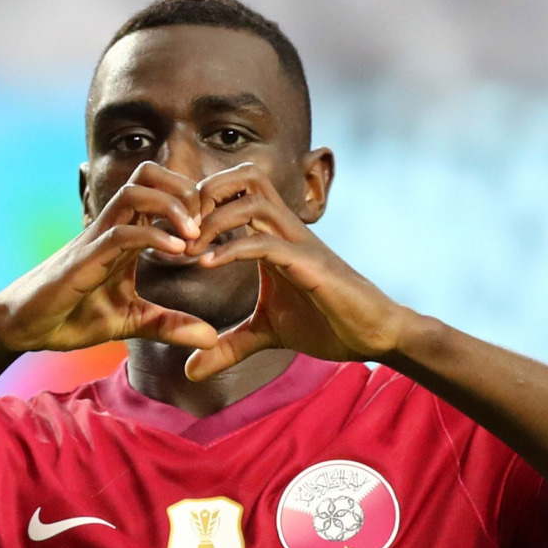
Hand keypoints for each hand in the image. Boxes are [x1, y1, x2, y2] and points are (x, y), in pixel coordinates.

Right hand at [0, 162, 217, 354]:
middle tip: (208, 223)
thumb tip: (211, 339)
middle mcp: (111, 227)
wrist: (23, 326)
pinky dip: (151, 237)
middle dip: (185, 190)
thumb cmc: (72, 316)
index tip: (214, 229)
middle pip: (149, 175)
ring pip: (134, 193)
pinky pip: (119, 233)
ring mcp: (95, 239)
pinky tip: (176, 254)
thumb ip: (171, 325)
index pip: (160, 192)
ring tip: (194, 235)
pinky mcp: (83, 259)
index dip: (192, 201)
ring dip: (171, 207)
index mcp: (124, 235)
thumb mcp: (132, 322)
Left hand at [183, 162, 405, 380]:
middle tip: (179, 230)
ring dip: (215, 218)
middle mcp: (286, 230)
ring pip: (254, 200)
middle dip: (206, 194)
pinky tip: (206, 266)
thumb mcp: (266, 334)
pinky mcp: (310, 264)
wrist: (374, 334)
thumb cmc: (327, 323)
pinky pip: (267, 243)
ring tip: (189, 247)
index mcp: (274, 236)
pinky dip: (233, 249)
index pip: (236, 192)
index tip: (174, 233)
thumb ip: (228, 346)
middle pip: (245, 178)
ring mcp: (300, 243)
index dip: (201, 203)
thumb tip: (190, 369)